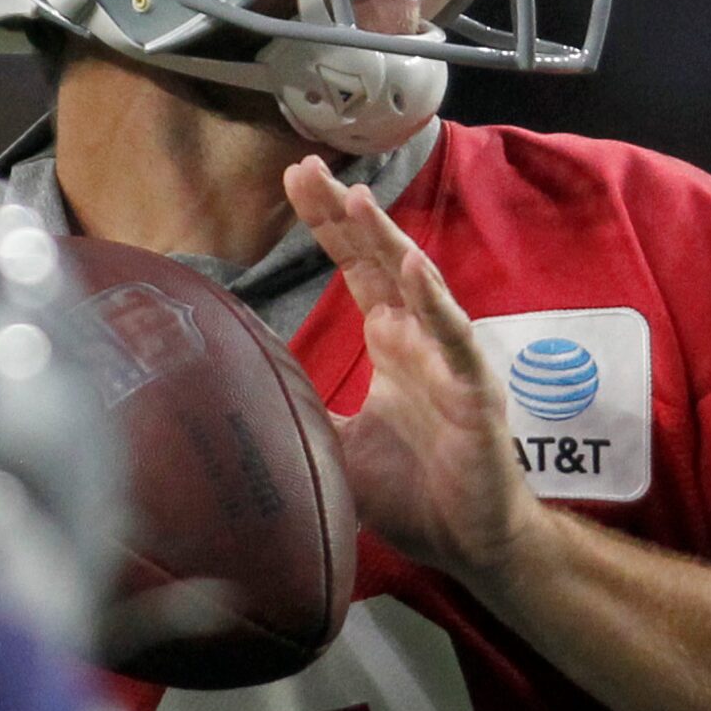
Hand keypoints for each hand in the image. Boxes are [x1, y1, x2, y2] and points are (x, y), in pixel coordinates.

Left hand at [284, 156, 543, 589]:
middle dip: (345, 212)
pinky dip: (437, 305)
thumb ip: (299, 409)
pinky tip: (415, 270)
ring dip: (389, 240)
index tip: (295, 179)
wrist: (469, 543)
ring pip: (419, 285)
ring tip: (357, 198)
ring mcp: (449, 359)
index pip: (356, 265)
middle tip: (306, 168)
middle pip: (381, 258)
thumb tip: (236, 392)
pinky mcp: (474, 391)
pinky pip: (456, 342)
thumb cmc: (412, 492)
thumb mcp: (335, 445)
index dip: (329, 223)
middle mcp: (419, 337)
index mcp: (390, 340)